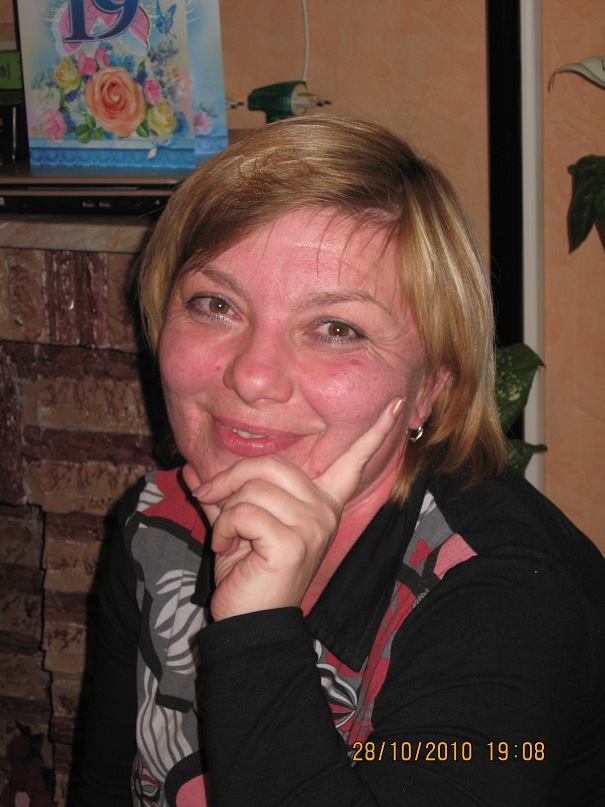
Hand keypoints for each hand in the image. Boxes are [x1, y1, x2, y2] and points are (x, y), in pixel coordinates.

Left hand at [183, 398, 403, 620]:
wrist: (250, 622)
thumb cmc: (249, 573)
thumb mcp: (237, 525)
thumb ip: (225, 496)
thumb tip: (193, 472)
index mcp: (322, 502)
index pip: (353, 462)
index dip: (374, 432)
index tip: (397, 400)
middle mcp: (325, 510)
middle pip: (270, 464)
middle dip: (229, 478)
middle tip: (208, 498)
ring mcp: (313, 525)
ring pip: (253, 488)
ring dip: (224, 513)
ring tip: (227, 540)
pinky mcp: (293, 541)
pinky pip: (243, 512)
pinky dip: (222, 529)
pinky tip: (227, 550)